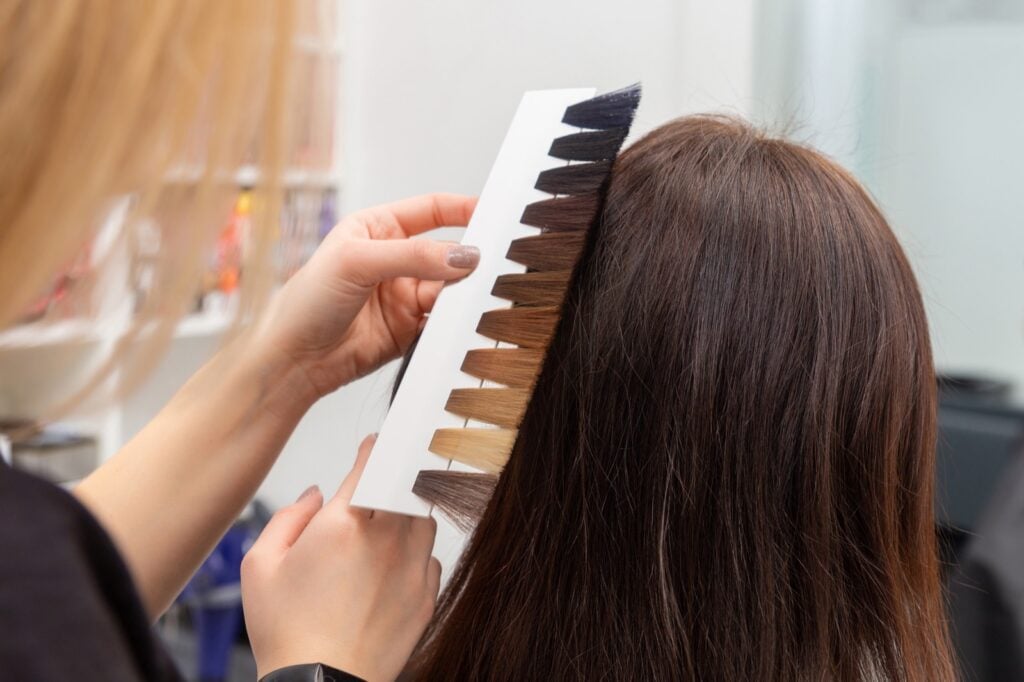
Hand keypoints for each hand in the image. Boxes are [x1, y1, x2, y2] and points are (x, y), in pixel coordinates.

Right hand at [241, 435, 440, 680]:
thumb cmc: (289, 633)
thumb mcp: (260, 566)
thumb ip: (288, 517)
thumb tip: (315, 497)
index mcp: (343, 523)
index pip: (373, 462)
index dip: (376, 448)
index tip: (376, 446)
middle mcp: (385, 539)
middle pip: (406, 484)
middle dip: (394, 479)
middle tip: (378, 488)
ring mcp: (411, 566)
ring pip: (423, 517)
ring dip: (407, 513)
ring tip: (381, 531)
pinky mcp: (426, 595)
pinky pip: (430, 557)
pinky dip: (415, 553)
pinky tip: (391, 567)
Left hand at [257, 193, 477, 400]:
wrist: (294, 360)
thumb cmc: (306, 301)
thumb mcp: (356, 262)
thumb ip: (412, 256)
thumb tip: (462, 255)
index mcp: (378, 229)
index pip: (431, 210)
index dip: (463, 209)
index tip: (492, 214)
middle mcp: (395, 261)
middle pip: (447, 252)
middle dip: (467, 258)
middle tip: (490, 263)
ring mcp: (404, 296)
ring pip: (449, 289)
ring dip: (462, 293)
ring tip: (472, 296)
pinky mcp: (410, 330)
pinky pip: (443, 321)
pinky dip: (454, 322)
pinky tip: (458, 321)